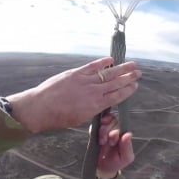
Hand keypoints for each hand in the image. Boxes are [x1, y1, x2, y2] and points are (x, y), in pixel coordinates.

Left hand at [7, 57, 140, 133]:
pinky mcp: (75, 73)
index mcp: (96, 106)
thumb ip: (94, 109)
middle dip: (128, 77)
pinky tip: (111, 59)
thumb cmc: (59, 117)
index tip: (135, 86)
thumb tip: (102, 102)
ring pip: (108, 74)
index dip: (127, 90)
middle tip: (138, 73)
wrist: (41, 108)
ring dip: (121, 68)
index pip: (117, 96)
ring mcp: (85, 81)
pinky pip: (92, 66)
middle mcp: (93, 92)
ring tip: (132, 65)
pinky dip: (102, 62)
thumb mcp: (81, 118)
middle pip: (116, 83)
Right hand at [96, 113, 134, 178]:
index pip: (122, 123)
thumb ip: (127, 147)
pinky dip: (94, 130)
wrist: (103, 168)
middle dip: (108, 130)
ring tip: (101, 142)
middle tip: (106, 142)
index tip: (113, 139)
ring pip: (104, 121)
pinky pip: (94, 126)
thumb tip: (128, 134)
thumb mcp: (125, 157)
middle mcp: (115, 129)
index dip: (116, 129)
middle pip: (112, 120)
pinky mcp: (95, 132)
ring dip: (102, 130)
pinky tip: (96, 139)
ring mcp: (105, 129)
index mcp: (123, 133)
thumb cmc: (117, 161)